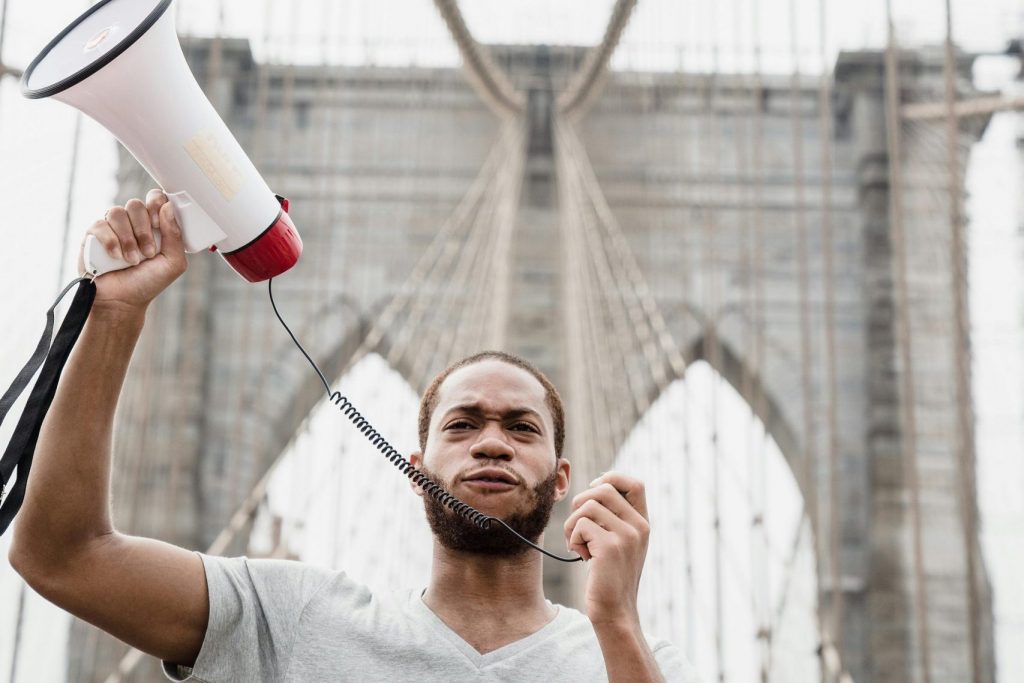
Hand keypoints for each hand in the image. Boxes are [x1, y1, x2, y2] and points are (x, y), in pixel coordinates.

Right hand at [78, 189, 187, 317]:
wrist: (122, 301)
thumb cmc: (148, 282)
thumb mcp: (173, 262)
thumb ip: (175, 236)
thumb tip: (168, 206)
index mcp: (153, 225)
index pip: (155, 199)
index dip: (156, 205)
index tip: (158, 225)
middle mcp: (132, 223)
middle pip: (136, 204)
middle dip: (143, 230)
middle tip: (148, 252)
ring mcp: (112, 227)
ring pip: (117, 212)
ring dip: (128, 239)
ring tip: (132, 259)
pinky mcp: (93, 235)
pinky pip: (100, 225)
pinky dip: (111, 242)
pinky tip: (116, 257)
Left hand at [563, 471, 649, 626]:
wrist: (615, 611)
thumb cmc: (609, 576)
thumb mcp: (619, 543)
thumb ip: (614, 517)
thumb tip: (594, 485)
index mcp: (642, 523)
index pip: (634, 483)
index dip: (610, 478)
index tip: (593, 494)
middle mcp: (639, 526)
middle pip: (603, 488)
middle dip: (580, 503)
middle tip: (578, 527)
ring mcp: (627, 536)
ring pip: (587, 505)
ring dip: (572, 524)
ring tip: (578, 544)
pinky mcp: (610, 547)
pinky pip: (580, 524)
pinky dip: (572, 538)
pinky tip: (580, 556)